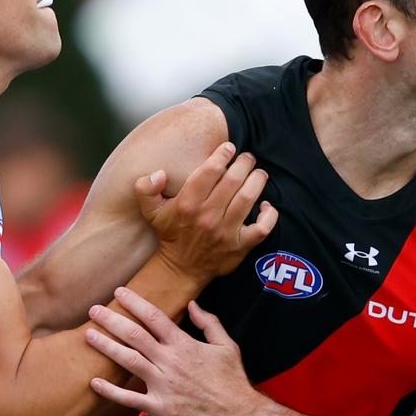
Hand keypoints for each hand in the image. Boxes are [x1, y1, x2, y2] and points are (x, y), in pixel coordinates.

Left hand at [84, 287, 267, 415]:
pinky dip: (110, 391)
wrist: (240, 415)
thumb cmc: (232, 380)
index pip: (154, 318)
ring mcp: (163, 385)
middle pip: (135, 335)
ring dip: (106, 347)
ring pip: (128, 361)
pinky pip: (130, 399)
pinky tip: (94, 382)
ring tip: (88, 335)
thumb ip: (208, 323)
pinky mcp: (160, 408)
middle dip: (112, 320)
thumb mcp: (227, 345)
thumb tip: (193, 304)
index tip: (119, 292)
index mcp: (184, 345)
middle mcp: (170, 362)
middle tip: (94, 310)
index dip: (135, 303)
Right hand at [137, 142, 276, 281]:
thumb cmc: (170, 233)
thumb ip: (146, 188)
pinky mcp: (240, 246)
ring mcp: (225, 232)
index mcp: (187, 203)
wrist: (181, 268)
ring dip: (258, 180)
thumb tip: (159, 174)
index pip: (210, 170)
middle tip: (247, 158)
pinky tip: (266, 205)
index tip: (228, 148)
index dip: (222, 154)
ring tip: (259, 173)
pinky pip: (262, 228)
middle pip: (233, 180)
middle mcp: (207, 216)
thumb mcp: (150, 211)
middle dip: (244, 163)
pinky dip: (269, 215)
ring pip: (248, 198)